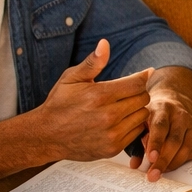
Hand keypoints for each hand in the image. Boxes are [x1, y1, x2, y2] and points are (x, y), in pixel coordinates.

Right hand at [32, 40, 152, 162]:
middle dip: (138, 92)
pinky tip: (121, 120)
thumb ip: (92, 62)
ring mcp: (111, 133)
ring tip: (124, 106)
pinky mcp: (113, 148)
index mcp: (99, 95)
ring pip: (142, 115)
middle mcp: (108, 115)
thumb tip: (105, 43)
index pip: (137, 83)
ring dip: (137, 109)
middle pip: (143, 98)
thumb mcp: (71, 78)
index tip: (144, 73)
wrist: (46, 136)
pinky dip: (133, 125)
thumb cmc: (59, 104)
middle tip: (128, 91)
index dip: (142, 76)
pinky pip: (137, 132)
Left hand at [132, 72, 191, 180]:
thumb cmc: (151, 117)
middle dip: (163, 160)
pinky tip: (171, 165)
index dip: (156, 143)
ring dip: (173, 163)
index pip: (160, 126)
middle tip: (153, 175)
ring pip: (186, 147)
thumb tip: (134, 165)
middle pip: (174, 140)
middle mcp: (179, 115)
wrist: (171, 104)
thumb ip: (137, 143)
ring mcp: (191, 124)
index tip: (151, 159)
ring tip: (161, 172)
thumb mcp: (141, 124)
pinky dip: (182, 161)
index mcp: (161, 109)